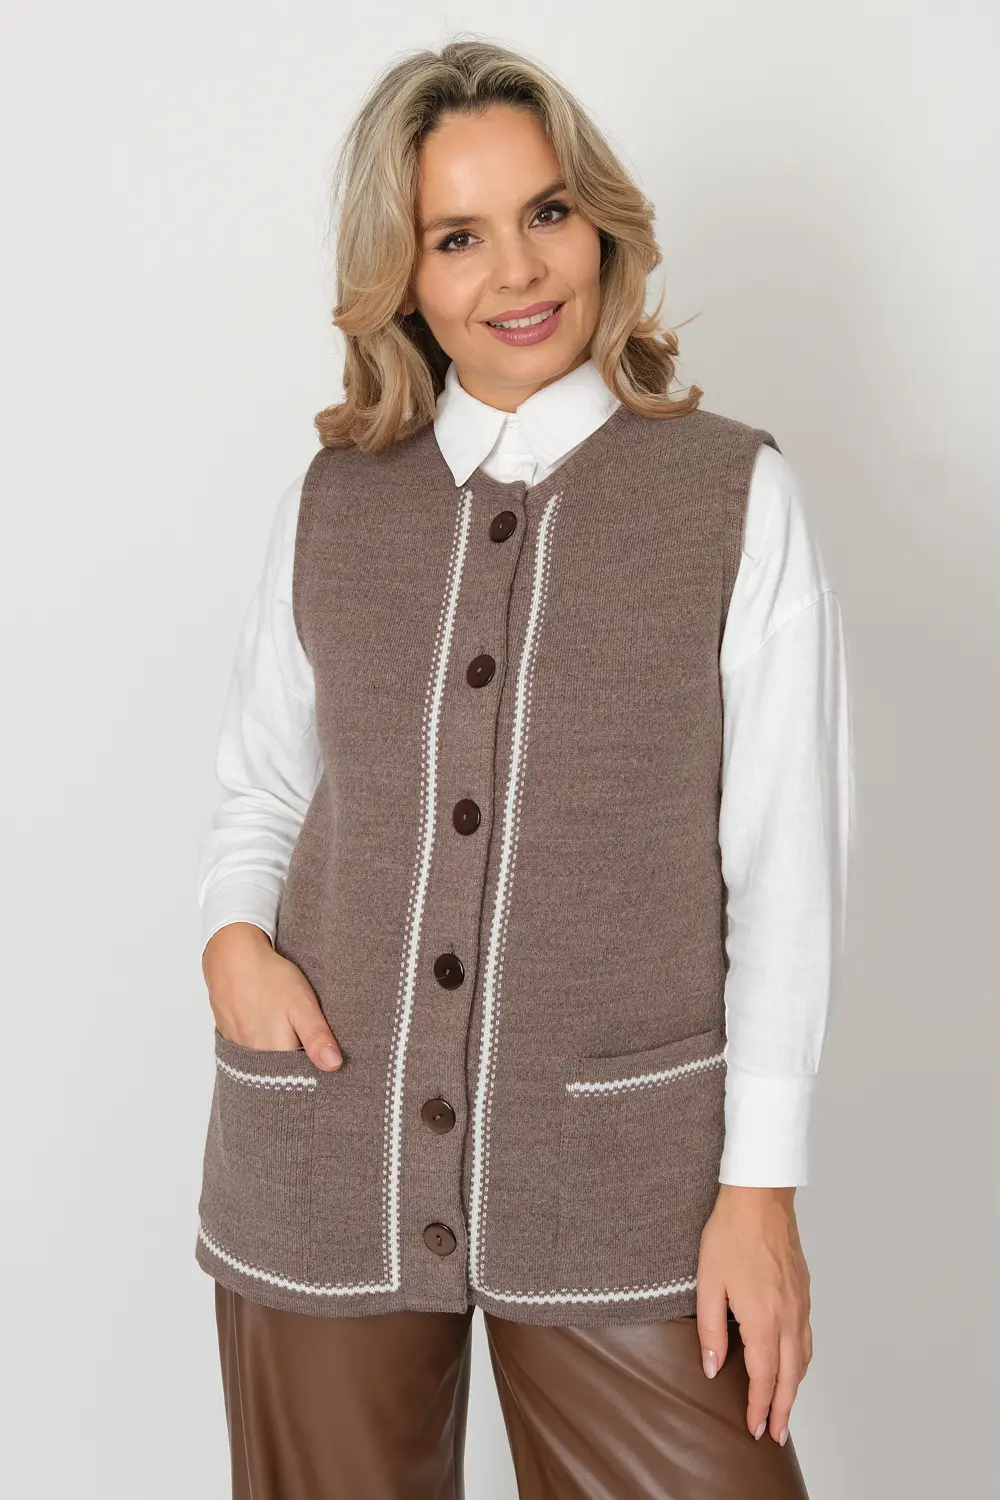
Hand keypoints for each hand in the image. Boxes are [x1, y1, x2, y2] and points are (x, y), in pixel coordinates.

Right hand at [202, 922, 343, 1069]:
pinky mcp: (228, 1036)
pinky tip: (268, 1032)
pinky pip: (247, 1053)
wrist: (232, 955)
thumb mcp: (302, 1005)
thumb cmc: (269, 977)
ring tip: (288, 1038)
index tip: (322, 1062)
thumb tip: (333, 1066)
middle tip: (306, 1046)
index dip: (312, 1072)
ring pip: (263, 1063)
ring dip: (276, 1058)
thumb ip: (316, 1038)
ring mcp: (237, 1047)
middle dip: (294, 1067)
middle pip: (278, 1073)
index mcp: (273, 1051)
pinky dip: (260, 1049)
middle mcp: (252, 1056)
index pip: (298, 1077)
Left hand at [695, 1184, 811, 1444]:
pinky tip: (794, 1363)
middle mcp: (788, 1316)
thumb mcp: (708, 1282)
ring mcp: (800, 1304)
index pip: (763, 1377)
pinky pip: (807, 1336)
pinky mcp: (804, 1292)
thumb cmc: (730, 1234)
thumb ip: (710, 1330)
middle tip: (776, 1435)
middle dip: (783, 1409)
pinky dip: (802, 1360)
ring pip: (803, 1358)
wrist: (760, 1197)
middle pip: (790, 1376)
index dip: (759, 1407)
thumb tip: (711, 1367)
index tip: (755, 1429)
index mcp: (763, 1319)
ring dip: (796, 1388)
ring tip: (786, 1408)